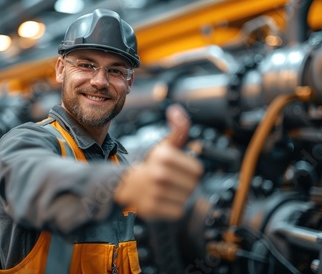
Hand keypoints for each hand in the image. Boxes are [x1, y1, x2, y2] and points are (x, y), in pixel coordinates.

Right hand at [114, 104, 203, 219]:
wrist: (124, 184)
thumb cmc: (149, 165)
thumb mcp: (164, 145)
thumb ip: (178, 129)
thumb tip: (176, 110)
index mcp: (164, 156)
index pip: (197, 171)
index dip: (188, 170)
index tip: (176, 169)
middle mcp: (159, 174)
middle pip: (193, 186)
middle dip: (184, 184)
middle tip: (169, 182)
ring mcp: (155, 192)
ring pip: (185, 199)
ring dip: (178, 197)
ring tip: (164, 191)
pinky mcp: (151, 209)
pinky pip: (177, 212)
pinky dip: (171, 209)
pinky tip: (161, 201)